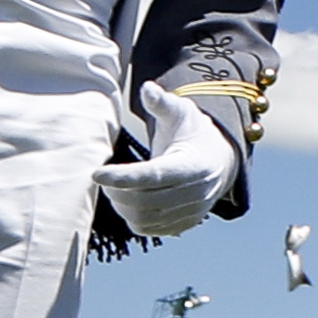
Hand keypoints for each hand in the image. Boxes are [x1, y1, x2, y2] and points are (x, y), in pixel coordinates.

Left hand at [91, 85, 239, 241]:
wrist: (221, 161)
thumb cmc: (194, 134)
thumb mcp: (183, 113)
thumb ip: (163, 103)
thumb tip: (146, 88)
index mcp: (194, 165)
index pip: (153, 176)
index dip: (123, 177)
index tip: (97, 173)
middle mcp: (195, 193)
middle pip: (144, 201)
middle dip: (116, 192)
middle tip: (103, 178)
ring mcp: (191, 212)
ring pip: (144, 219)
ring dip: (122, 206)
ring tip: (114, 188)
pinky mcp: (183, 225)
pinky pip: (149, 229)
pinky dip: (132, 218)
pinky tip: (128, 200)